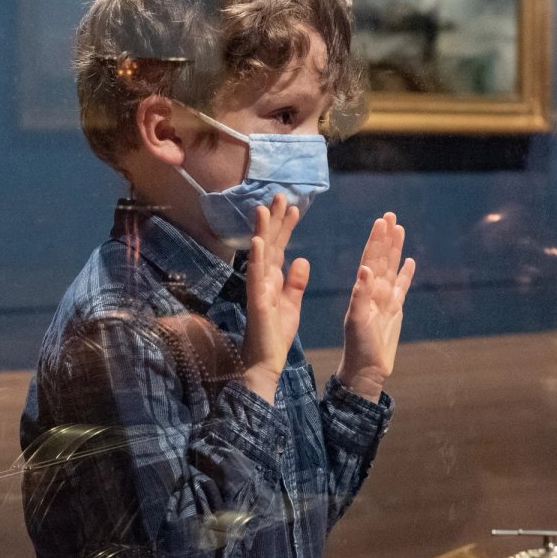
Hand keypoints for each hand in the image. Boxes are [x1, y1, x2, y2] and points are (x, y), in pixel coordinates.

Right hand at [243, 194, 307, 403]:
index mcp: (273, 279)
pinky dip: (257, 259)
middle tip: (279, 195)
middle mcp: (262, 280)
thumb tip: (301, 258)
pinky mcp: (256, 302)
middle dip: (274, 220)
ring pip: (259, 255)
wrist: (266, 362)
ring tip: (264, 208)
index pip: (279, 247)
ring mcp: (257, 289)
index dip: (285, 227)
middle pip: (268, 244)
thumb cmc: (276, 335)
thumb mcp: (291, 303)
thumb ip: (295, 281)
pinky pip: (256, 278)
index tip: (293, 206)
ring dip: (261, 231)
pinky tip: (258, 242)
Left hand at [337, 213, 415, 401]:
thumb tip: (365, 269)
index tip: (381, 221)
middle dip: (386, 237)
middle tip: (390, 215)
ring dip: (395, 249)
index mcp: (363, 290)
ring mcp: (385, 299)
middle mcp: (374, 291)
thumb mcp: (357, 320)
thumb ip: (360, 295)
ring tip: (400, 229)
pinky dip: (406, 274)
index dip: (375, 240)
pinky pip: (402, 287)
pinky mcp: (395, 310)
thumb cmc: (358, 347)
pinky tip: (409, 261)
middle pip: (381, 258)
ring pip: (392, 268)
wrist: (366, 370)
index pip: (370, 259)